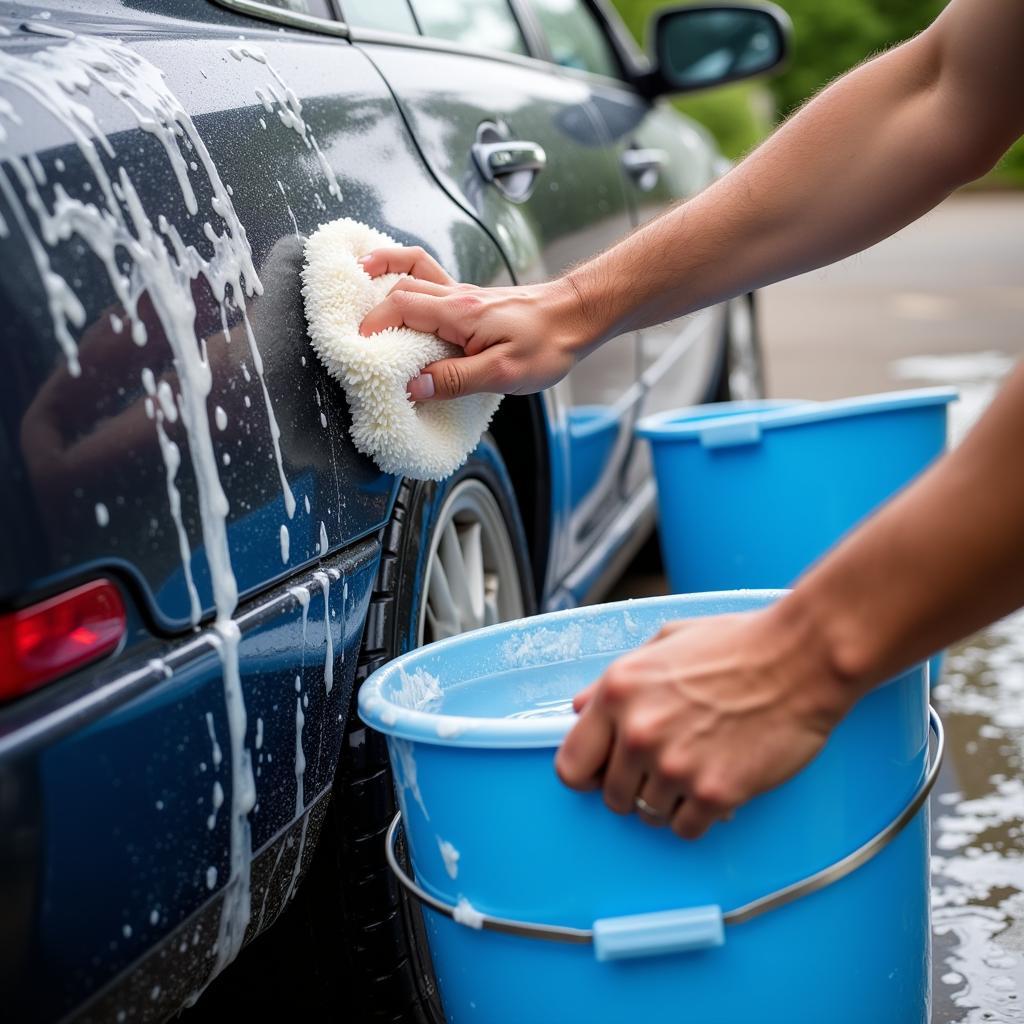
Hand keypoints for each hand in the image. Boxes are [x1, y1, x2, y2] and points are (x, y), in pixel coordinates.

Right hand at [359, 246, 594, 400]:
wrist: (580, 316)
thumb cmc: (549, 343)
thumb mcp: (503, 372)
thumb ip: (455, 379)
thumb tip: (414, 387)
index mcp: (459, 313)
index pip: (400, 308)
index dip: (372, 326)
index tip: (357, 348)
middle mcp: (458, 297)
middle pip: (400, 286)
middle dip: (369, 300)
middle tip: (347, 320)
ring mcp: (466, 296)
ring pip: (415, 274)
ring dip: (386, 271)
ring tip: (360, 273)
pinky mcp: (475, 302)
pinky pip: (433, 282)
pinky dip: (409, 278)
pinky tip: (404, 290)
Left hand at [555, 605, 851, 838]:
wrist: (800, 659)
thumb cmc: (738, 645)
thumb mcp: (663, 642)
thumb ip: (614, 678)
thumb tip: (580, 706)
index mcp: (618, 692)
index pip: (570, 765)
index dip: (586, 775)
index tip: (602, 774)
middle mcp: (638, 732)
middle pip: (611, 798)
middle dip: (633, 788)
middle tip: (662, 769)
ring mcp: (675, 765)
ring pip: (649, 816)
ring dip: (668, 802)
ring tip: (694, 772)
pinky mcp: (714, 793)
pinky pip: (686, 829)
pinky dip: (697, 817)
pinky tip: (713, 788)